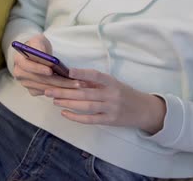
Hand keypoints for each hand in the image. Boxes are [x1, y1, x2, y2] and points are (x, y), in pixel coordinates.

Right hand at [13, 34, 82, 95]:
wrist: (37, 55)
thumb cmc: (39, 46)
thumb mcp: (38, 41)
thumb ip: (39, 46)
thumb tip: (43, 54)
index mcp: (19, 60)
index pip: (27, 66)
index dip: (38, 68)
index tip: (50, 70)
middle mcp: (20, 73)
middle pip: (40, 79)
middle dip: (58, 80)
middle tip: (74, 81)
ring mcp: (26, 83)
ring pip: (46, 88)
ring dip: (62, 87)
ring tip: (77, 85)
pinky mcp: (33, 90)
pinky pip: (47, 93)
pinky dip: (60, 91)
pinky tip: (72, 89)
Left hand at [44, 68, 166, 133]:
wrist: (144, 110)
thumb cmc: (125, 94)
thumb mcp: (113, 84)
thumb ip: (95, 82)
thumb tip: (73, 78)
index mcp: (113, 82)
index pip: (96, 76)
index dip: (83, 73)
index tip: (69, 71)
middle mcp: (112, 95)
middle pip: (86, 93)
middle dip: (65, 91)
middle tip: (49, 90)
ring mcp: (111, 109)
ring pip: (86, 106)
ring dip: (68, 103)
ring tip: (54, 100)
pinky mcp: (110, 121)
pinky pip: (90, 119)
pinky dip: (76, 117)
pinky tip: (65, 113)